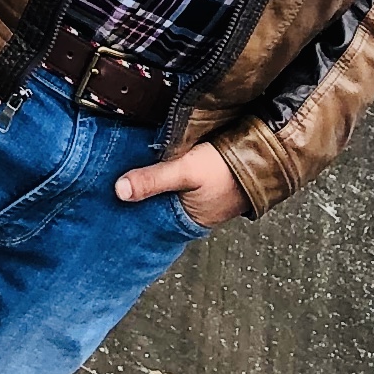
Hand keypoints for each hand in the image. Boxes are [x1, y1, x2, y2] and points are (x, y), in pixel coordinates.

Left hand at [114, 144, 245, 228]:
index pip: (150, 217)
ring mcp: (202, 197)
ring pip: (169, 190)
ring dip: (155, 179)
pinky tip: (160, 158)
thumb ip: (154, 180)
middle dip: (141, 191)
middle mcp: (194, 213)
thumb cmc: (229, 168)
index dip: (132, 205)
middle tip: (113, 178)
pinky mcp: (207, 180)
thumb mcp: (186, 171)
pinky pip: (180, 179)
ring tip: (129, 165)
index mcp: (187, 221)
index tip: (109, 195)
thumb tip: (119, 191)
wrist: (265, 152)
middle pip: (158, 202)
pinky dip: (169, 172)